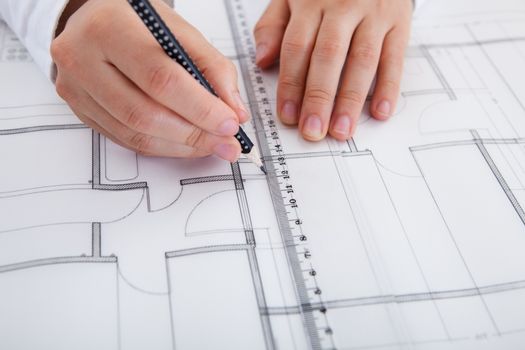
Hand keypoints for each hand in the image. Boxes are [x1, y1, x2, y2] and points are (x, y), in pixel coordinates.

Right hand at [51, 0, 247, 160]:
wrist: (96, 22)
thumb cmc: (139, 25)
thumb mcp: (181, 32)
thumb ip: (214, 69)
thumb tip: (235, 112)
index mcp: (110, 27)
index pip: (161, 78)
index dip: (200, 107)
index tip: (230, 123)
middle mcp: (82, 58)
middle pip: (145, 113)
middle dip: (194, 133)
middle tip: (226, 142)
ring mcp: (76, 88)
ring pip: (135, 134)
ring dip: (180, 146)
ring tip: (210, 144)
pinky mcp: (80, 111)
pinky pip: (126, 140)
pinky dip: (162, 147)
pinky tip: (185, 143)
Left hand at [254, 0, 412, 140]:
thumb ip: (273, 25)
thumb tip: (262, 61)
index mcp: (310, 2)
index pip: (297, 47)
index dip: (291, 84)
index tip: (288, 115)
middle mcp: (343, 6)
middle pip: (328, 56)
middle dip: (319, 97)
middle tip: (313, 130)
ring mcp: (373, 14)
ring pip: (362, 59)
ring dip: (351, 99)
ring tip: (342, 130)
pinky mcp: (399, 22)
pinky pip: (395, 56)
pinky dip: (389, 86)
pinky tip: (380, 112)